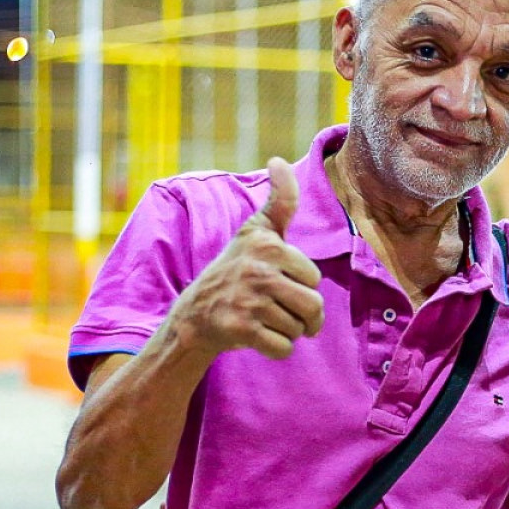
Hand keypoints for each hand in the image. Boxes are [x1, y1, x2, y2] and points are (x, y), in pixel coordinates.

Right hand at [167, 157, 324, 358]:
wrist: (194, 315)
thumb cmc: (234, 270)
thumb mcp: (256, 231)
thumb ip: (279, 201)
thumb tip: (279, 159)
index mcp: (267, 244)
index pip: (314, 278)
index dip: (299, 285)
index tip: (276, 281)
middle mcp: (257, 269)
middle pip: (313, 305)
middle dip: (302, 315)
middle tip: (277, 309)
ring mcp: (249, 300)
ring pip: (299, 329)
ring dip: (288, 332)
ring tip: (263, 320)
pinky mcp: (241, 329)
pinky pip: (283, 349)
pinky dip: (275, 349)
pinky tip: (256, 336)